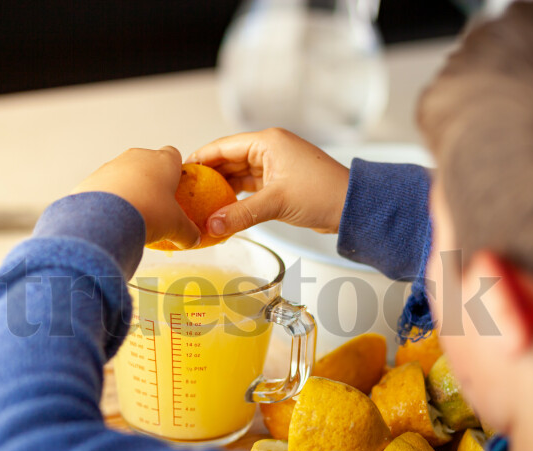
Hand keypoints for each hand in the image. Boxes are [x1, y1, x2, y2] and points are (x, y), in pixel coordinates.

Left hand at [71, 146, 200, 248]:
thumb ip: (188, 232)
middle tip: (154, 205)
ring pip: (124, 174)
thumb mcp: (176, 227)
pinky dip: (110, 199)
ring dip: (129, 189)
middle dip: (150, 180)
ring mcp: (113, 165)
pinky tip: (113, 218)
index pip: (173, 155)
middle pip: (147, 163)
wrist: (107, 217)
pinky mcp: (93, 178)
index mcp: (163, 161)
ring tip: (132, 215)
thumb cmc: (148, 213)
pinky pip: (105, 186)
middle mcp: (137, 156)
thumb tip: (193, 240)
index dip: (175, 170)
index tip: (175, 188)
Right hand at [189, 128, 349, 237]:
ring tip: (199, 203)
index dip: (199, 159)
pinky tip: (223, 210)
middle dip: (208, 177)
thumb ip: (240, 215)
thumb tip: (211, 226)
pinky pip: (250, 187)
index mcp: (268, 142)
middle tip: (186, 192)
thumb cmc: (323, 194)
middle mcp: (269, 149)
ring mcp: (275, 165)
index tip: (179, 173)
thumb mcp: (276, 203)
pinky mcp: (280, 182)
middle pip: (228, 160)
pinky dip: (237, 197)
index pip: (222, 147)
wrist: (352, 207)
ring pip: (239, 175)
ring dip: (222, 189)